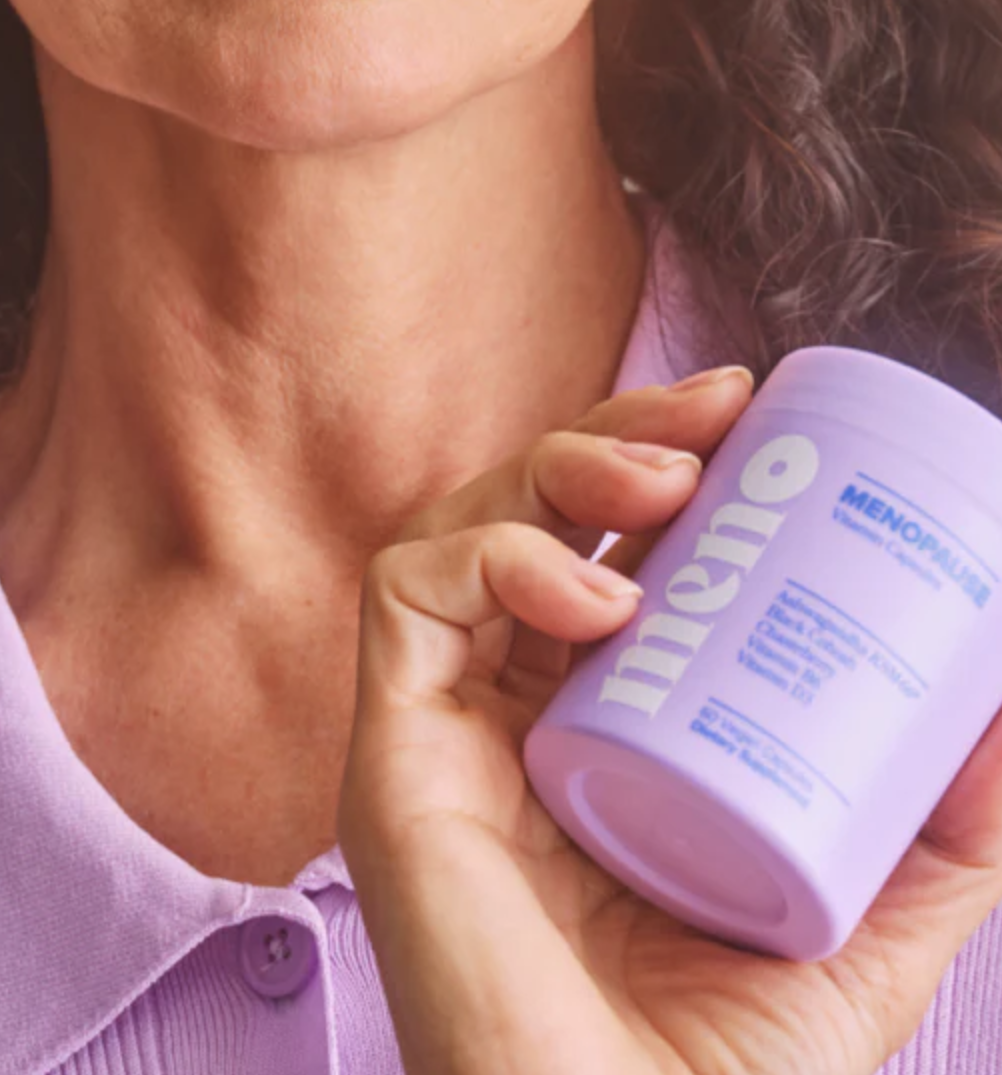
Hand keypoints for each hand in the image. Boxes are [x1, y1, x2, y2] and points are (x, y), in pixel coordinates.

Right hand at [336, 366, 1001, 1074]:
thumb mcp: (865, 929)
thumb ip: (942, 836)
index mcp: (595, 728)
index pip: (610, 546)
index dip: (663, 452)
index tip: (753, 405)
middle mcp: (511, 710)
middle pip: (532, 509)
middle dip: (617, 428)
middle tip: (717, 407)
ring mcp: (447, 727)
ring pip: (461, 525)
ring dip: (556, 467)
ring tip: (659, 487)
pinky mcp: (391, 752)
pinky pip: (406, 596)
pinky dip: (494, 557)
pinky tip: (592, 595)